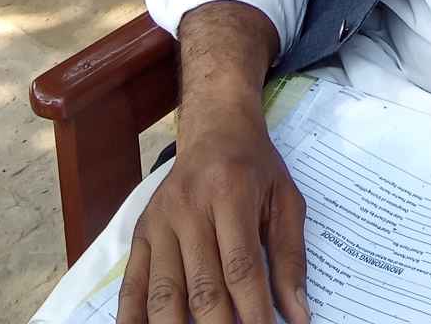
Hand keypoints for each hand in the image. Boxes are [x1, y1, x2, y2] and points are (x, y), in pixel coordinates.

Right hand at [116, 102, 308, 323]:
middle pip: (203, 289)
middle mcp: (189, 208)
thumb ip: (290, 258)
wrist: (215, 126)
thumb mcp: (285, 199)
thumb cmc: (255, 166)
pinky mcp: (140, 233)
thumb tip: (298, 314)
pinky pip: (132, 286)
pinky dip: (134, 320)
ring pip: (164, 295)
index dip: (254, 314)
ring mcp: (159, 222)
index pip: (241, 269)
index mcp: (230, 193)